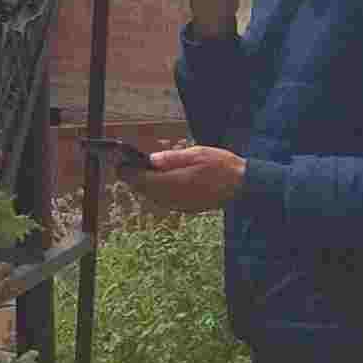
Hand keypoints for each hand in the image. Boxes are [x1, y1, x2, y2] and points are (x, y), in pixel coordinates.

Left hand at [123, 143, 244, 214]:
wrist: (243, 185)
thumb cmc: (222, 166)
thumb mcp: (197, 154)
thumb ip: (172, 158)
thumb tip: (151, 160)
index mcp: (176, 183)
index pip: (143, 180)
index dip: (128, 172)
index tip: (119, 164)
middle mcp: (176, 198)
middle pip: (145, 191)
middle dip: (132, 180)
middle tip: (124, 168)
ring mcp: (181, 205)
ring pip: (153, 198)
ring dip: (143, 187)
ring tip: (137, 173)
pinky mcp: (187, 208)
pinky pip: (164, 202)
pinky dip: (156, 193)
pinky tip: (157, 183)